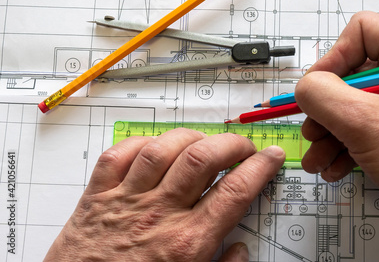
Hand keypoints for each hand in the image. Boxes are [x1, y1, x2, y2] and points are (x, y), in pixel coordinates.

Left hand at [44, 128, 284, 260]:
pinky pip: (118, 154)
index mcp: (186, 243)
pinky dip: (140, 143)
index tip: (270, 156)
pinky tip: (155, 148)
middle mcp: (158, 215)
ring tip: (204, 142)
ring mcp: (125, 201)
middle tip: (243, 147)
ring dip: (190, 138)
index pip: (235, 192)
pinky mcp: (96, 197)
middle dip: (231, 144)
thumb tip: (240, 251)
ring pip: (162, 149)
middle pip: (202, 159)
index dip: (260, 168)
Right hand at [294, 11, 378, 259]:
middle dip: (324, 108)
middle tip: (312, 133)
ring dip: (328, 133)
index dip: (333, 57)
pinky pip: (364, 125)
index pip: (360, 31)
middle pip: (350, 73)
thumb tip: (304, 88)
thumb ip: (320, 94)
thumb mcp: (360, 121)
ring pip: (352, 104)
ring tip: (317, 160)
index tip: (318, 91)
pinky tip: (334, 168)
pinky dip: (344, 145)